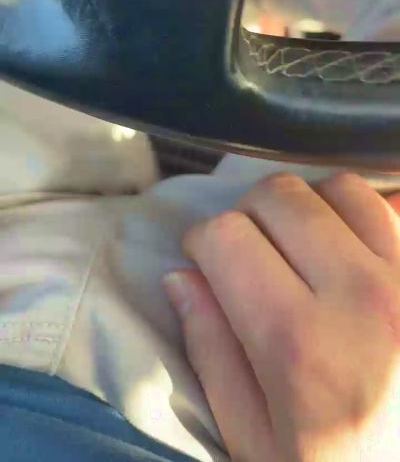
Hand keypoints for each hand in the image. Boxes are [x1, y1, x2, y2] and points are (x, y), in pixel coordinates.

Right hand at [164, 173, 399, 461]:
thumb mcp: (257, 443)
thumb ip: (213, 355)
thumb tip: (183, 278)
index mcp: (300, 344)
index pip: (226, 236)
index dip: (201, 243)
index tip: (205, 261)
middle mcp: (362, 296)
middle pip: (280, 196)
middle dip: (247, 215)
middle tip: (247, 252)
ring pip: (339, 187)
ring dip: (308, 208)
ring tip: (301, 247)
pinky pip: (395, 207)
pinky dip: (364, 216)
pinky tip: (352, 251)